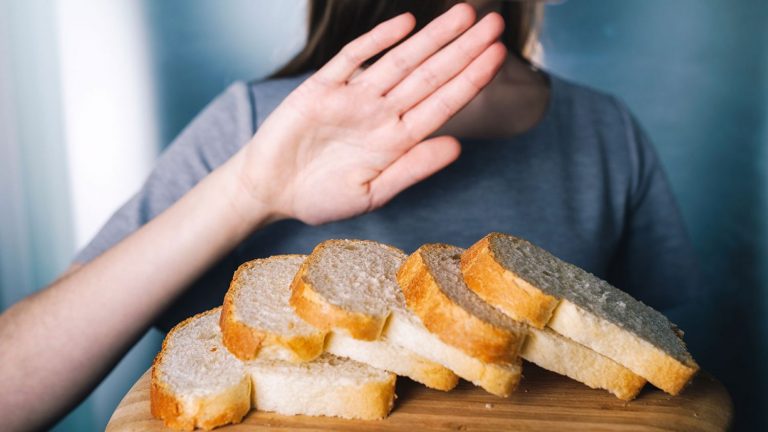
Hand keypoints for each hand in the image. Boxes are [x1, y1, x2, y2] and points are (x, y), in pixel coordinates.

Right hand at [239, 4, 505, 224]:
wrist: (269, 190)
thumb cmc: (320, 198)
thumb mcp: (371, 193)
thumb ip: (412, 169)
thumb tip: (457, 147)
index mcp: (396, 140)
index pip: (442, 104)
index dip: (471, 80)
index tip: (498, 58)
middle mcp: (381, 113)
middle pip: (430, 75)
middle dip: (463, 49)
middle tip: (495, 23)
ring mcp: (353, 97)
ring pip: (400, 60)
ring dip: (431, 38)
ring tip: (464, 14)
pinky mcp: (322, 87)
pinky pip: (353, 58)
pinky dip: (378, 40)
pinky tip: (406, 23)